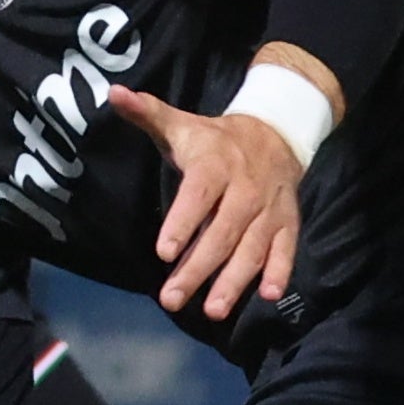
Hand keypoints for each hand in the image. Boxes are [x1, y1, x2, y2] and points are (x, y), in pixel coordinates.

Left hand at [113, 85, 307, 321]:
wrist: (277, 133)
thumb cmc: (215, 139)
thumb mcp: (182, 124)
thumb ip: (149, 114)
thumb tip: (115, 94)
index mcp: (216, 165)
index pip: (199, 195)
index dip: (182, 222)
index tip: (163, 252)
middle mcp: (245, 190)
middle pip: (221, 233)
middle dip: (198, 268)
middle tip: (172, 299)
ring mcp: (269, 210)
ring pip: (252, 249)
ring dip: (234, 281)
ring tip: (213, 310)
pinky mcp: (287, 224)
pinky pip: (286, 249)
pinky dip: (280, 271)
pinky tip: (269, 295)